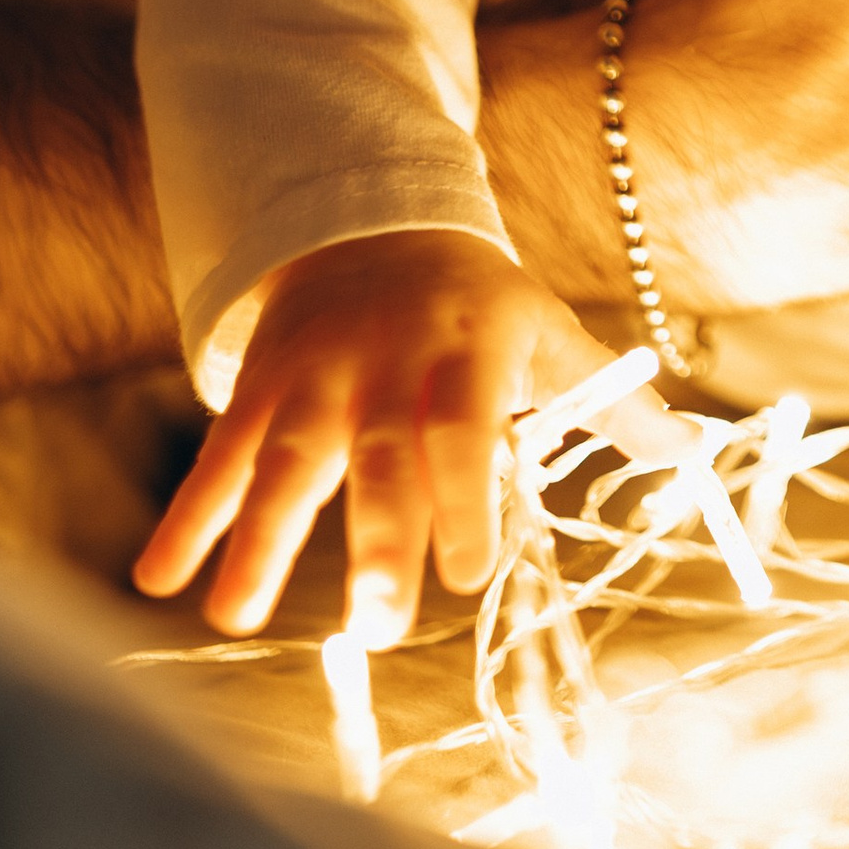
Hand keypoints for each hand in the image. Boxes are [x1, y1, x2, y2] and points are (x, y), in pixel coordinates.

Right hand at [133, 229, 647, 640]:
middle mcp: (383, 368)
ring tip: (230, 622)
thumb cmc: (476, 304)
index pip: (463, 426)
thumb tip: (691, 455)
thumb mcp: (544, 331)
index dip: (462, 494)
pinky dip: (186, 520)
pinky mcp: (258, 392)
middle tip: (375, 627)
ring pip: (283, 464)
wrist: (370, 221)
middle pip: (377, 460)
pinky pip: (218, 459)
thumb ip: (609, 399)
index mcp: (465, 354)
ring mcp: (312, 381)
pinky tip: (156, 581)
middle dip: (375, 541)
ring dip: (255, 544)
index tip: (468, 572)